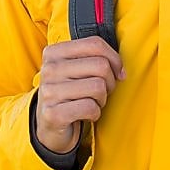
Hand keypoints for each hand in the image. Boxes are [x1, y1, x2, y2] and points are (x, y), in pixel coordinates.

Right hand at [35, 36, 125, 153]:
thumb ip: (95, 58)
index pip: (94, 44)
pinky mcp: (53, 114)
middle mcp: (49, 69)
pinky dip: (95, 114)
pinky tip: (85, 115)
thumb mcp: (76, 69)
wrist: (48, 125)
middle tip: (101, 91)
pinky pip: (90, 108)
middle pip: (100, 65)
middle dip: (109, 82)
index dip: (114, 58)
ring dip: (101, 99)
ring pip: (98, 87)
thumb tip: (121, 70)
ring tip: (91, 102)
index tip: (116, 71)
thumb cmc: (69, 93)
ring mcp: (49, 92)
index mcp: (54, 52)